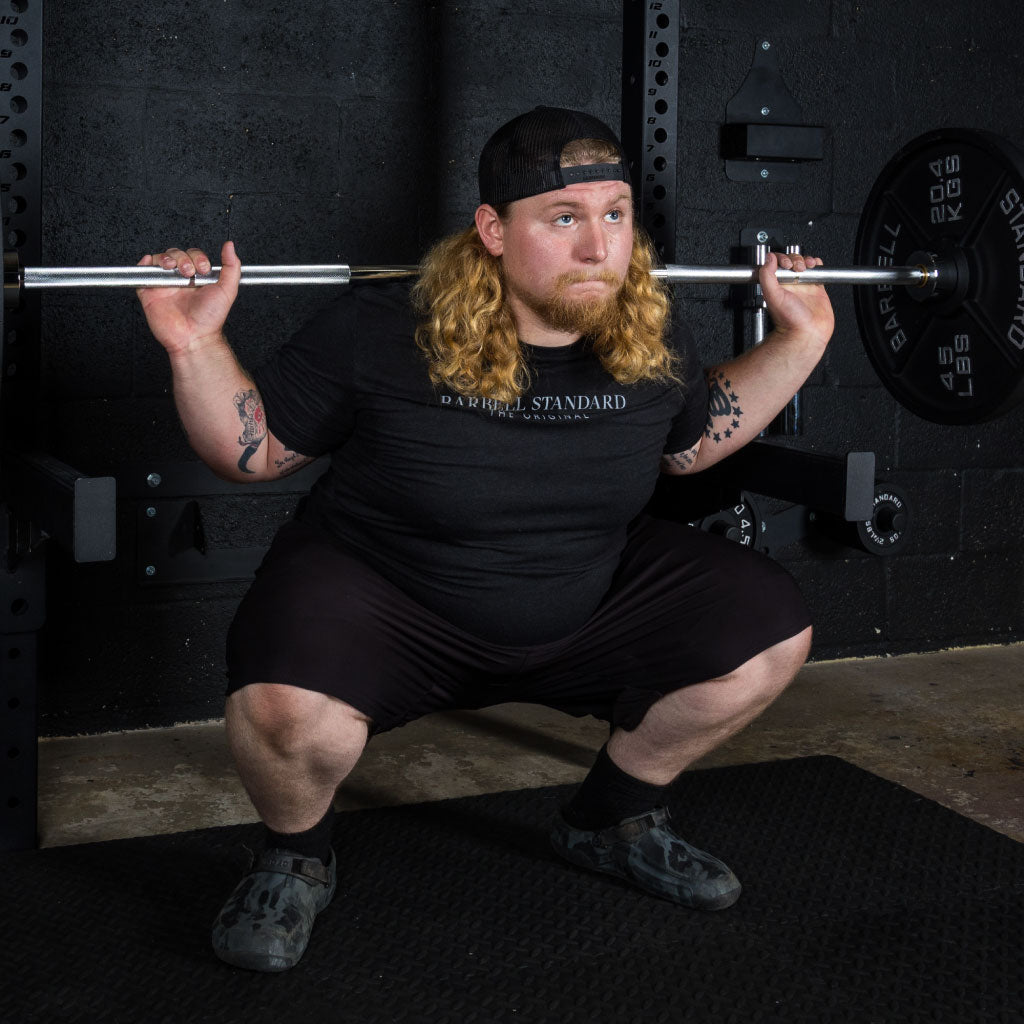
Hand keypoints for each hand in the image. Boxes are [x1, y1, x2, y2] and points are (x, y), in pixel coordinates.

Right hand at [136, 240, 241, 355]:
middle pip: (175, 254)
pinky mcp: (149, 292)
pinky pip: (142, 272)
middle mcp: (180, 280)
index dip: (197, 257)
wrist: (194, 336)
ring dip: (166, 258)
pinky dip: (144, 264)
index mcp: (197, 278)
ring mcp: (165, 285)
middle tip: (189, 273)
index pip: (193, 255)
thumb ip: (232, 267)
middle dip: (182, 258)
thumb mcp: (227, 290)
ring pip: (159, 260)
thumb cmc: (210, 318)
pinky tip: (155, 266)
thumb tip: (230, 246)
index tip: (203, 270)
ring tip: (174, 270)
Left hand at [758, 251, 834, 347]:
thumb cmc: (789, 321)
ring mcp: (804, 286)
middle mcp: (790, 284)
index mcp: (777, 285)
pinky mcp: (817, 289)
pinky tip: (816, 267)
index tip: (786, 264)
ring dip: (806, 260)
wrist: (806, 333)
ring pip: (805, 263)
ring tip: (806, 267)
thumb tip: (768, 258)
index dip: (782, 258)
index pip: (777, 263)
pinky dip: (818, 265)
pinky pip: (818, 271)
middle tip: (797, 268)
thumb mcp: (772, 295)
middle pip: (792, 260)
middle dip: (795, 259)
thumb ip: (767, 275)